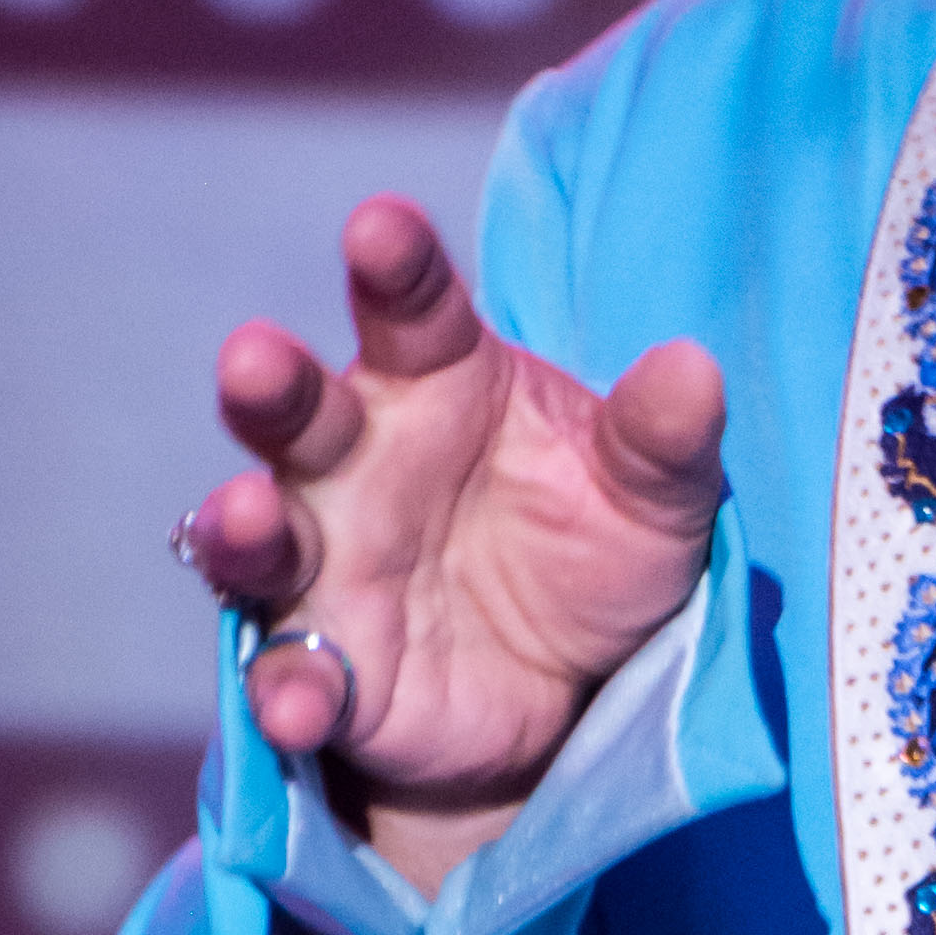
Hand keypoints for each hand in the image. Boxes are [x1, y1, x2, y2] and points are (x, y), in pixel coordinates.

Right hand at [176, 198, 725, 882]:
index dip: (391, 264)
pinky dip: (287, 690)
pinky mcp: (324, 667)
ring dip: (242, 528)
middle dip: (270, 384)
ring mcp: (327, 563)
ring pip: (259, 536)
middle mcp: (360, 460)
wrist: (578, 689)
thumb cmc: (596, 551)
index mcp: (439, 382)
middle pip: (297, 409)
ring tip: (248, 520)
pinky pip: (286, 675)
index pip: (408, 307)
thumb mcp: (653, 498)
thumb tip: (693, 369)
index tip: (379, 226)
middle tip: (255, 358)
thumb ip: (661, 438)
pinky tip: (302, 707)